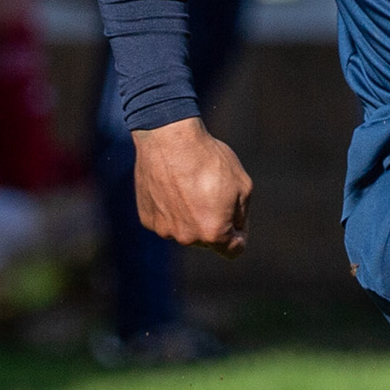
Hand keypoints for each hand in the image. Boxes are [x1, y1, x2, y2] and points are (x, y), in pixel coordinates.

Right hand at [131, 117, 252, 253]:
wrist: (169, 138)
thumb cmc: (209, 159)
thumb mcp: (242, 185)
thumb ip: (242, 215)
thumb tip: (236, 230)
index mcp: (214, 233)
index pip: (233, 250)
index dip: (240, 235)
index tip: (237, 219)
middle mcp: (188, 238)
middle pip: (208, 239)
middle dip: (214, 222)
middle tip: (211, 191)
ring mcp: (165, 230)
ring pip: (185, 230)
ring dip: (190, 216)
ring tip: (189, 186)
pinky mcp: (148, 219)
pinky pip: (166, 220)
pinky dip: (170, 209)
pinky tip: (171, 186)